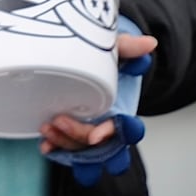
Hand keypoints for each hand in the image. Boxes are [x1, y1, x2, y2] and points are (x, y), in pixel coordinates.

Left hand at [40, 22, 156, 184]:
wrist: (79, 58)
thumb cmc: (102, 59)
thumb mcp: (114, 50)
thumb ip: (129, 48)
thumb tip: (149, 44)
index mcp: (122, 111)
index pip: (127, 129)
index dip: (117, 133)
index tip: (99, 134)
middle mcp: (107, 127)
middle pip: (101, 146)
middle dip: (81, 137)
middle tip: (60, 120)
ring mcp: (88, 133)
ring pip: (82, 151)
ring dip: (65, 144)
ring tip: (47, 127)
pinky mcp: (70, 134)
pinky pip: (65, 150)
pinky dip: (56, 149)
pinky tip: (46, 145)